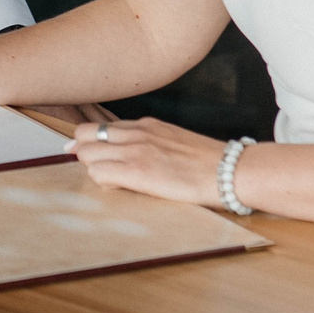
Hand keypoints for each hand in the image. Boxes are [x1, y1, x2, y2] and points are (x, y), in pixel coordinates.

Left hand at [68, 116, 229, 206]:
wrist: (229, 171)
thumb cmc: (206, 162)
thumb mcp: (172, 139)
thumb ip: (148, 141)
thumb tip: (130, 154)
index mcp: (145, 124)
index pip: (100, 126)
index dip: (92, 142)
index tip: (92, 153)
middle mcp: (135, 133)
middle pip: (84, 135)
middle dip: (84, 152)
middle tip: (97, 167)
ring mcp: (134, 151)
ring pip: (86, 154)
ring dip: (92, 168)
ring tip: (112, 179)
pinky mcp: (136, 171)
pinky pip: (98, 173)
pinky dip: (102, 181)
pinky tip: (119, 188)